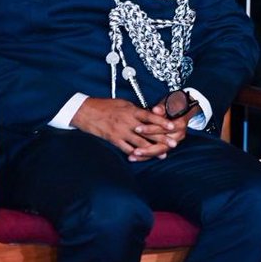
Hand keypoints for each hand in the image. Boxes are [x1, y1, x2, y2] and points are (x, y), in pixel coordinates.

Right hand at [70, 98, 185, 160]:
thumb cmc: (105, 106)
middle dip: (162, 139)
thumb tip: (148, 114)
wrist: (86, 112)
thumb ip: (136, 110)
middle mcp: (128, 122)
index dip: (162, 122)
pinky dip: (135, 154)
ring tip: (163, 154)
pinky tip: (143, 158)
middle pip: (148, 132)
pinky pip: (127, 149)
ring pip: (140, 143)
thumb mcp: (124, 103)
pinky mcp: (114, 140)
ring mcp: (121, 132)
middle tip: (174, 143)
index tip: (172, 126)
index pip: (150, 116)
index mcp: (132, 111)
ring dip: (152, 150)